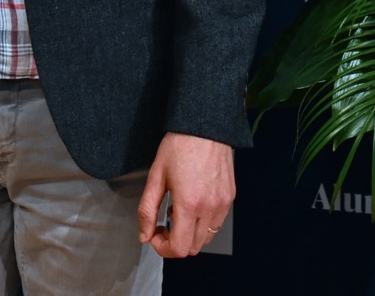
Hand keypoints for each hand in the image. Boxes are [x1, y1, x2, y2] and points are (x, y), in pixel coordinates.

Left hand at [137, 133, 234, 258]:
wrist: (204, 126)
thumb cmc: (179, 146)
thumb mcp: (156, 176)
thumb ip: (147, 209)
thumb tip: (144, 235)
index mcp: (189, 203)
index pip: (179, 248)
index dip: (162, 249)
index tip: (154, 235)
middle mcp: (209, 207)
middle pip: (193, 248)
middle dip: (174, 242)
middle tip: (162, 224)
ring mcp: (222, 204)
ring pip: (206, 238)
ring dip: (189, 234)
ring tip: (177, 211)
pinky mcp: (230, 197)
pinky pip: (216, 223)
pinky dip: (202, 223)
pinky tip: (192, 204)